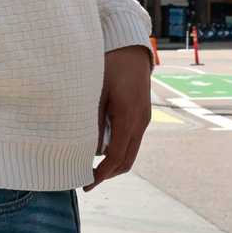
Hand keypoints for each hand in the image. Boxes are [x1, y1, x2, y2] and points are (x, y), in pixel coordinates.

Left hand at [89, 45, 153, 190]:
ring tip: (92, 166)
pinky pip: (131, 140)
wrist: (131, 49)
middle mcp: (140, 122)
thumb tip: (88, 147)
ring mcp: (143, 119)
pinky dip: (118, 149)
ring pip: (130, 152)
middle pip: (127, 160)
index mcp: (128, 118)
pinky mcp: (142, 115)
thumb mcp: (96, 91)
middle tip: (88, 180)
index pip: (116, 156)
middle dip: (108, 174)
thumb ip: (93, 119)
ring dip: (113, 162)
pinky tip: (101, 147)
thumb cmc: (110, 66)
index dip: (102, 173)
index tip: (88, 183)